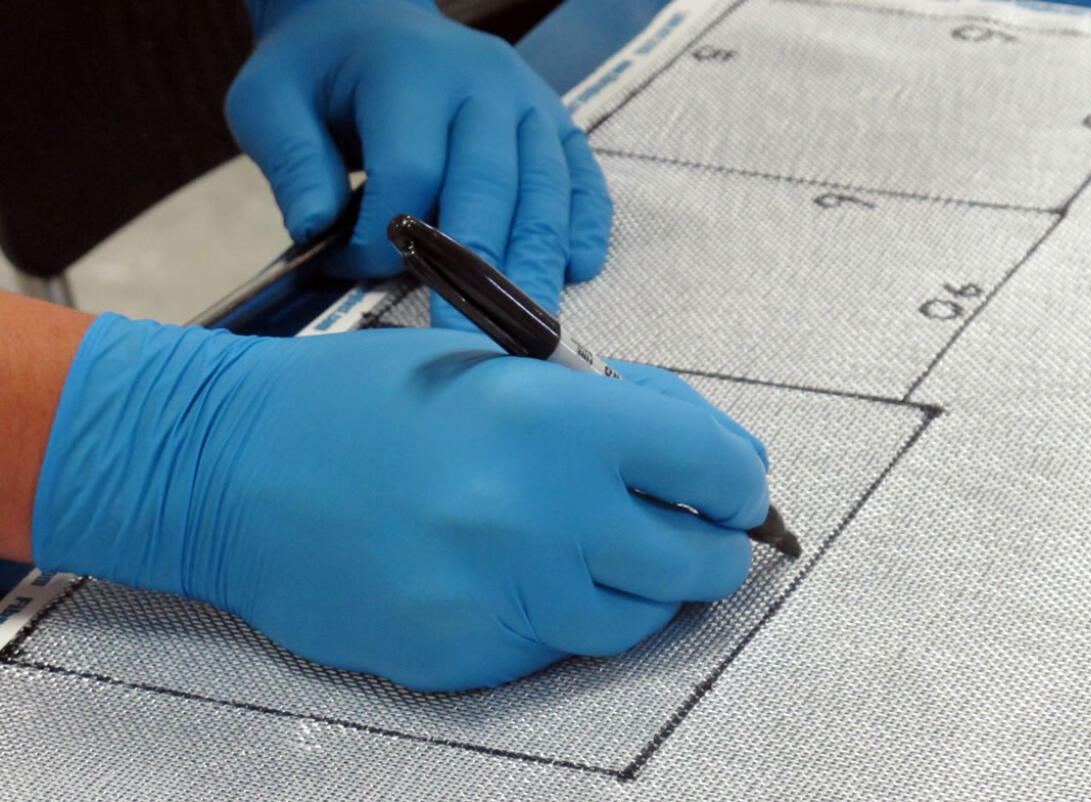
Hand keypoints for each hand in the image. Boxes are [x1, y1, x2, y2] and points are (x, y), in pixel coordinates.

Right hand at [33, 316, 768, 690]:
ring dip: (641, 588)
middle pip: (696, 563)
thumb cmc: (359, 401)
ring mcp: (498, 596)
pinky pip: (554, 649)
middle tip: (699, 532)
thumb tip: (714, 455)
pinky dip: (562, 616)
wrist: (229, 467)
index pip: (713, 466)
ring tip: (604, 550)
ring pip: (634, 622)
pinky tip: (524, 576)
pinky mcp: (461, 656)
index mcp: (550, 418)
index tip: (736, 487)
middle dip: (711, 547)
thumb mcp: (496, 365)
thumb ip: (613, 409)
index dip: (740, 479)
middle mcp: (536, 514)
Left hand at [227, 0, 613, 327]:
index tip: (347, 270)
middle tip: (470, 346)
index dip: (382, 237)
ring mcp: (529, 102)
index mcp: (411, 71)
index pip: (409, 172)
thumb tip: (316, 232)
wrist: (368, 22)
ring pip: (542, 194)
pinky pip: (582, 179)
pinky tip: (575, 270)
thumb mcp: (271, 101)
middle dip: (479, 275)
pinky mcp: (557, 122)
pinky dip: (586, 226)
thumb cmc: (320, 76)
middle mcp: (483, 81)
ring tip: (528, 333)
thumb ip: (291, 162)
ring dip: (535, 267)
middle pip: (489, 189)